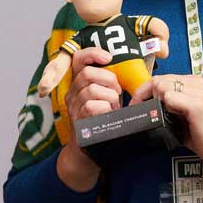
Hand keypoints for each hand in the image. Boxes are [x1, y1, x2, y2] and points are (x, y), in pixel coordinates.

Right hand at [57, 47, 121, 190]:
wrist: (90, 149)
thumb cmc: (104, 119)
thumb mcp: (107, 97)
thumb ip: (112, 83)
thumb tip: (130, 69)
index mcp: (79, 83)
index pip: (79, 58)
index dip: (93, 53)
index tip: (109, 58)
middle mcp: (72, 92)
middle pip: (88, 73)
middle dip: (109, 80)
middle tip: (118, 92)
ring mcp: (73, 106)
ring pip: (92, 90)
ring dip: (110, 98)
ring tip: (115, 107)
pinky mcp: (77, 120)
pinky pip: (93, 106)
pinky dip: (106, 109)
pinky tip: (110, 115)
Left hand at [130, 74, 202, 162]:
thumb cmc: (200, 131)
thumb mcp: (181, 111)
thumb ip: (167, 101)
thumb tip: (144, 100)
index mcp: (192, 82)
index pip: (160, 78)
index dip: (144, 90)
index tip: (137, 103)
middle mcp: (195, 82)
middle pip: (158, 80)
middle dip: (146, 96)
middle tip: (145, 111)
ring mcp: (197, 91)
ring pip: (162, 87)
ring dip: (158, 102)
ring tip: (167, 115)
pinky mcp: (196, 103)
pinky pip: (169, 98)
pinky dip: (167, 108)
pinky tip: (176, 117)